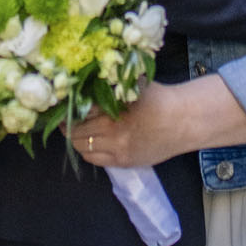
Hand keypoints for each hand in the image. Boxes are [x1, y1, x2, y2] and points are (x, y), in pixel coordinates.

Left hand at [64, 74, 245, 164]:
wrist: (182, 120)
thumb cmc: (158, 98)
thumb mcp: (132, 85)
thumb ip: (109, 86)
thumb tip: (82, 84)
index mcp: (112, 107)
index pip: (78, 111)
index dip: (68, 110)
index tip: (63, 106)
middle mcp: (112, 130)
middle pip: (76, 131)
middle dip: (68, 125)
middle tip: (66, 119)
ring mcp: (117, 148)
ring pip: (82, 147)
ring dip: (76, 139)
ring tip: (76, 131)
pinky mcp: (123, 161)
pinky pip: (94, 160)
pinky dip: (87, 151)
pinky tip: (91, 143)